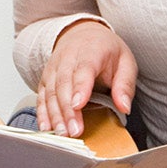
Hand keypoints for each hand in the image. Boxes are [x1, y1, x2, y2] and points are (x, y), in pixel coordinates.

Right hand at [37, 20, 136, 135]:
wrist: (82, 34)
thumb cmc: (105, 50)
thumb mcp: (125, 62)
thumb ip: (125, 84)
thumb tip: (125, 107)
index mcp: (91, 51)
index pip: (83, 69)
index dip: (80, 87)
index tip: (79, 105)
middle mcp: (68, 58)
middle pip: (63, 84)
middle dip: (67, 110)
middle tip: (75, 131)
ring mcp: (54, 67)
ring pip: (50, 91)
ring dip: (54, 114)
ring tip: (62, 133)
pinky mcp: (45, 77)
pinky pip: (41, 95)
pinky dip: (42, 112)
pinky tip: (46, 127)